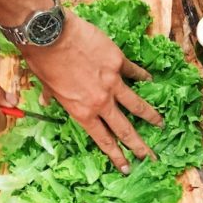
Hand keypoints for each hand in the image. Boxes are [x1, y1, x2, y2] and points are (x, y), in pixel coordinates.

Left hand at [22, 11, 163, 173]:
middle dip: (139, 146)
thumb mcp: (46, 87)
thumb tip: (47, 103)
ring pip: (137, 104)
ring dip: (150, 116)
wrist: (49, 35)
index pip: (103, 140)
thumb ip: (53, 99)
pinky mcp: (118, 62)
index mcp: (82, 112)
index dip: (116, 156)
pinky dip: (142, 77)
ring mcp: (113, 82)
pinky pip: (134, 72)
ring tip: (160, 124)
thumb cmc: (42, 62)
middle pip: (125, 129)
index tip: (127, 167)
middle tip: (151, 157)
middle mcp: (101, 102)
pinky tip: (150, 80)